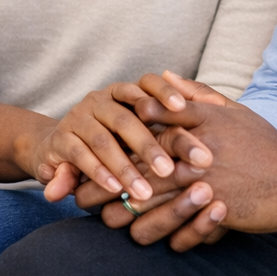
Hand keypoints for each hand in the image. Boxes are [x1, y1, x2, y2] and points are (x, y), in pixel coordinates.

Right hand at [36, 72, 217, 202]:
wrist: (58, 147)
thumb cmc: (115, 138)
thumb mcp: (143, 128)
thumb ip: (176, 119)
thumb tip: (218, 106)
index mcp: (124, 92)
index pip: (146, 84)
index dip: (165, 92)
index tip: (185, 107)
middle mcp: (100, 100)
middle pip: (127, 118)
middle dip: (149, 146)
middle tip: (171, 170)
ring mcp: (78, 118)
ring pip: (104, 141)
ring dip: (125, 168)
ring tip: (145, 192)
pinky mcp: (61, 141)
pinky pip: (82, 156)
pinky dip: (99, 174)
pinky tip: (116, 190)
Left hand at [83, 72, 276, 251]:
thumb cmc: (265, 144)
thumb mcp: (230, 111)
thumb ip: (193, 95)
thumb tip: (165, 76)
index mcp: (191, 126)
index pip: (136, 136)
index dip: (107, 147)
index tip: (85, 155)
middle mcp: (191, 152)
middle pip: (132, 170)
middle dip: (101, 184)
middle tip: (78, 196)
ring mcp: (202, 182)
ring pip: (146, 204)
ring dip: (123, 217)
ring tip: (106, 222)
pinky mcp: (214, 211)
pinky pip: (176, 230)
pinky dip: (162, 236)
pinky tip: (151, 239)